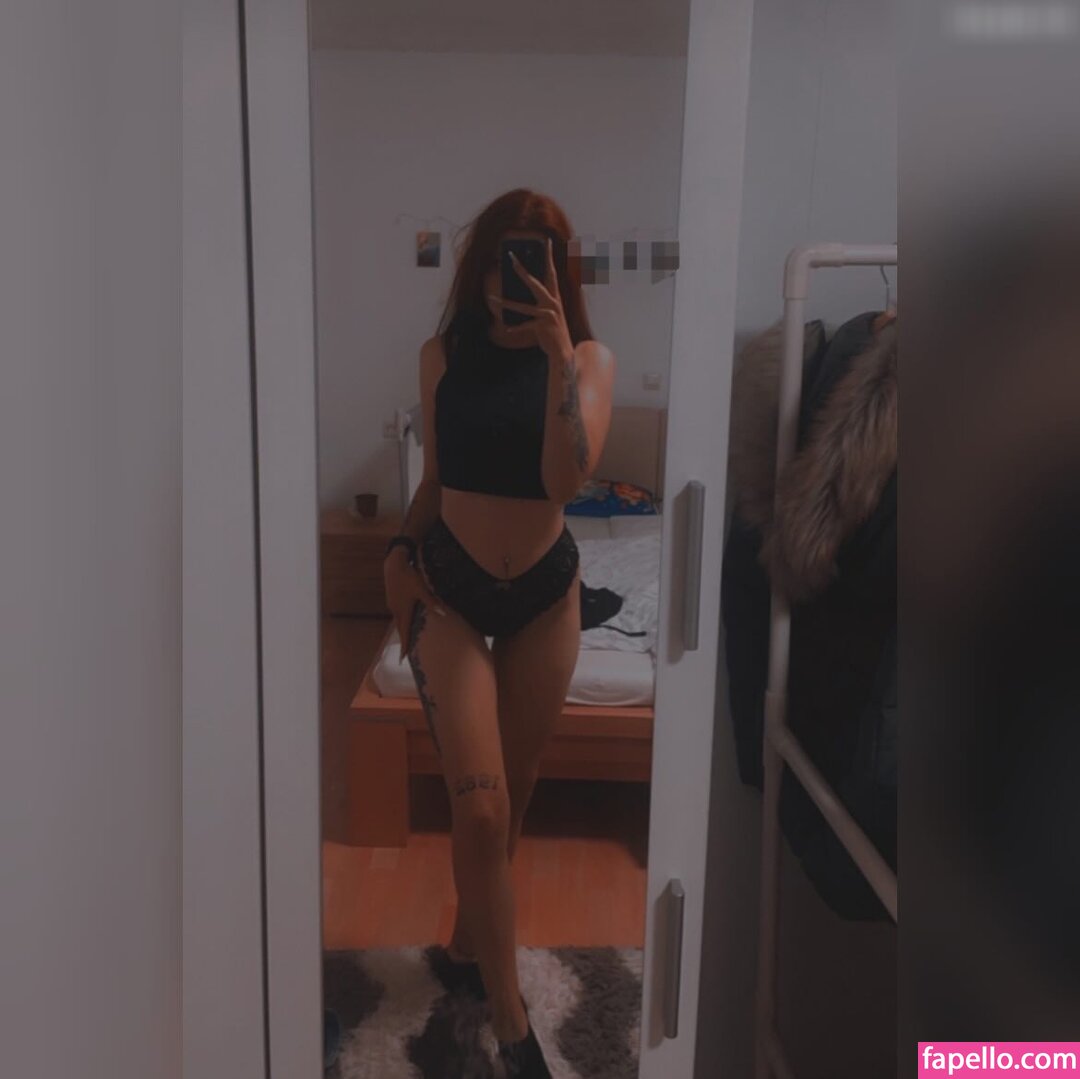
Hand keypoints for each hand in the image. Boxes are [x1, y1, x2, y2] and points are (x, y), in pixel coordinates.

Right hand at [383, 550, 445, 661]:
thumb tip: (443, 615)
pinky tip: (408, 615)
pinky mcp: (392, 597)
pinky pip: (398, 611)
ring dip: (403, 627)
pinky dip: (403, 617)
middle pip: (400, 628)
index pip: (403, 633)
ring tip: (408, 635)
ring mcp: (392, 603)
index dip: (404, 646)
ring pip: (399, 619)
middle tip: (406, 651)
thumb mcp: (422, 589)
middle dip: (404, 639)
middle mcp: (395, 610)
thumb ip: (432, 602)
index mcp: (402, 611)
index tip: (402, 659)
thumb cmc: (408, 576)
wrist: (394, 563)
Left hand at [487, 237, 573, 362]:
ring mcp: (549, 314)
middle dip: (522, 270)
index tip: (547, 242)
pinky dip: (516, 327)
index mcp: (555, 297)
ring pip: (523, 307)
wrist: (564, 352)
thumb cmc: (553, 332)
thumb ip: (538, 302)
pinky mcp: (543, 326)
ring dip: (506, 304)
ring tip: (492, 299)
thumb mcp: (547, 314)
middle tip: (511, 258)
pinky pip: (525, 325)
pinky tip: (507, 328)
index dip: (550, 257)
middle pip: (535, 282)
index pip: (551, 273)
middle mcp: (553, 303)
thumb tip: (519, 291)